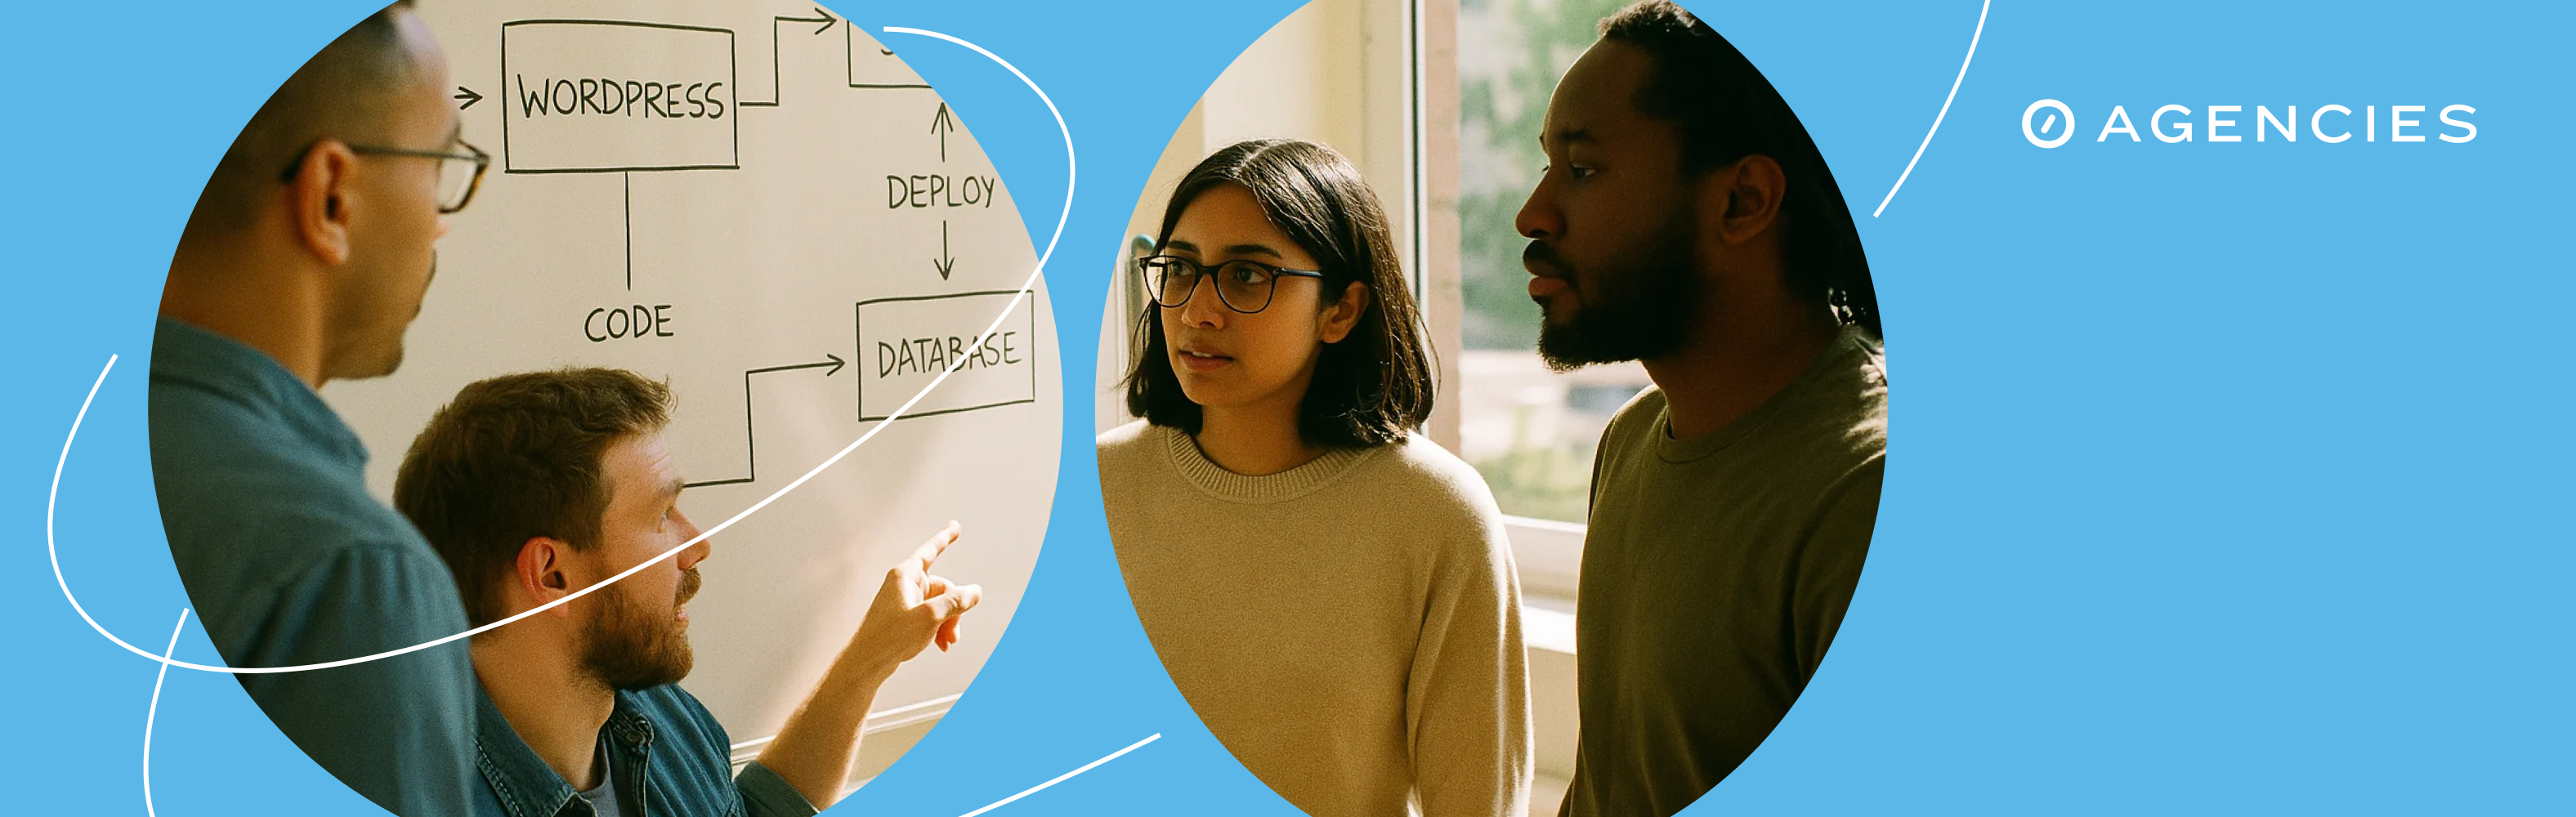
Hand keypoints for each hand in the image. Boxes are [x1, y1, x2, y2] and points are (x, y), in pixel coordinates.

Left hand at [846, 521, 981, 678]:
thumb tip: (974, 591)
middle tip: (953, 631)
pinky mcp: (904, 617)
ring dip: (948, 623)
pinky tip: (940, 644)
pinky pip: (931, 616)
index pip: (930, 550)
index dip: (945, 538)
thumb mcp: (930, 617)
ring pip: (939, 605)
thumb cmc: (889, 637)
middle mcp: (905, 585)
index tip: (955, 527)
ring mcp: (905, 601)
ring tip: (947, 641)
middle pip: (943, 588)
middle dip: (954, 610)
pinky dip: (938, 629)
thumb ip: (955, 602)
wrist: (868, 662)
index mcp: (906, 576)